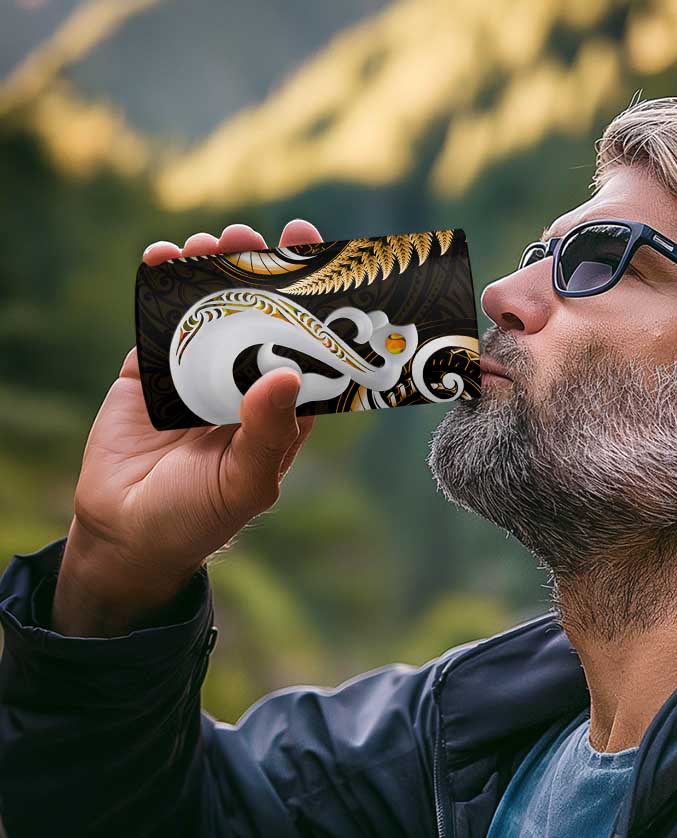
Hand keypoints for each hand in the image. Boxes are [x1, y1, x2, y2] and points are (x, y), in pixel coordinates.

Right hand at [52, 220, 322, 636]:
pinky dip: (160, 286)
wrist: (126, 533)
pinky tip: (164, 257)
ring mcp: (197, 373)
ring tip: (211, 241)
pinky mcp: (151, 371)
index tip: (319, 258)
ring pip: (211, 310)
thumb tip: (284, 375)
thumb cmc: (200, 517)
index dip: (315, 303)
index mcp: (281, 409)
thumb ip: (268, 432)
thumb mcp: (245, 482)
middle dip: (260, 272)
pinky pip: (158, 321)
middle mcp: (245, 383)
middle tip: (257, 235)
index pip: (307, 346)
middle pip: (260, 315)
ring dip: (212, 270)